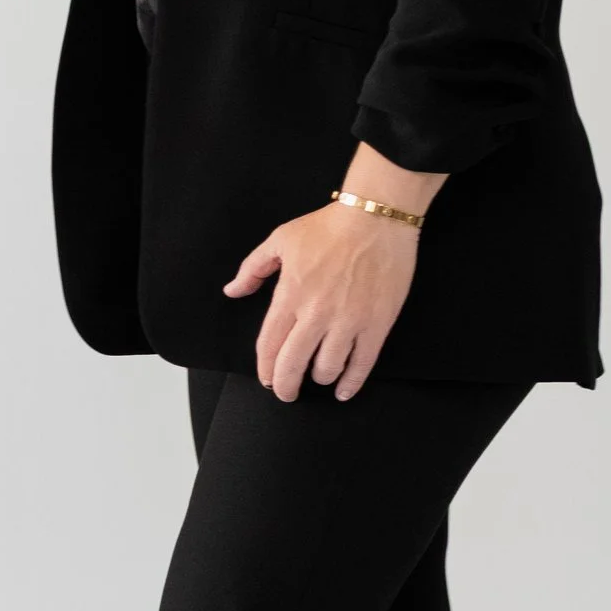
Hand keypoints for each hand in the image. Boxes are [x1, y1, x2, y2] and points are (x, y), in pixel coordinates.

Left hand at [226, 203, 418, 400]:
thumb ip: (253, 269)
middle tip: (286, 393)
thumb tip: (233, 291)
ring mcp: (348, 321)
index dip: (265, 369)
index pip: (269, 345)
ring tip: (318, 376)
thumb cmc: (328, 227)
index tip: (267, 379)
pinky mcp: (377, 324)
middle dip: (286, 385)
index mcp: (289, 295)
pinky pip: (363, 364)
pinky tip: (344, 391)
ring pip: (327, 368)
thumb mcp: (280, 240)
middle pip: (293, 364)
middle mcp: (316, 314)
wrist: (376, 218)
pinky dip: (352, 383)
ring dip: (319, 378)